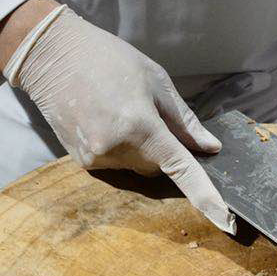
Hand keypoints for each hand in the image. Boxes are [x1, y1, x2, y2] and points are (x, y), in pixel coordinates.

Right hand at [0, 1, 232, 232]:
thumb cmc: (107, 58)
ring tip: (119, 112)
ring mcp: (97, 159)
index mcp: (140, 125)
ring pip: (138, 168)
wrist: (51, 56)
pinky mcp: (83, 163)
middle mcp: (117, 149)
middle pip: (159, 167)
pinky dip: (120, 149)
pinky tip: (104, 121)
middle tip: (149, 114)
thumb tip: (208, 147)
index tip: (225, 219)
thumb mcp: (155, 79)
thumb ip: (184, 119)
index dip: (205, 195)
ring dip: (140, 149)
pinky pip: (117, 165)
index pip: (181, 168)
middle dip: (164, 149)